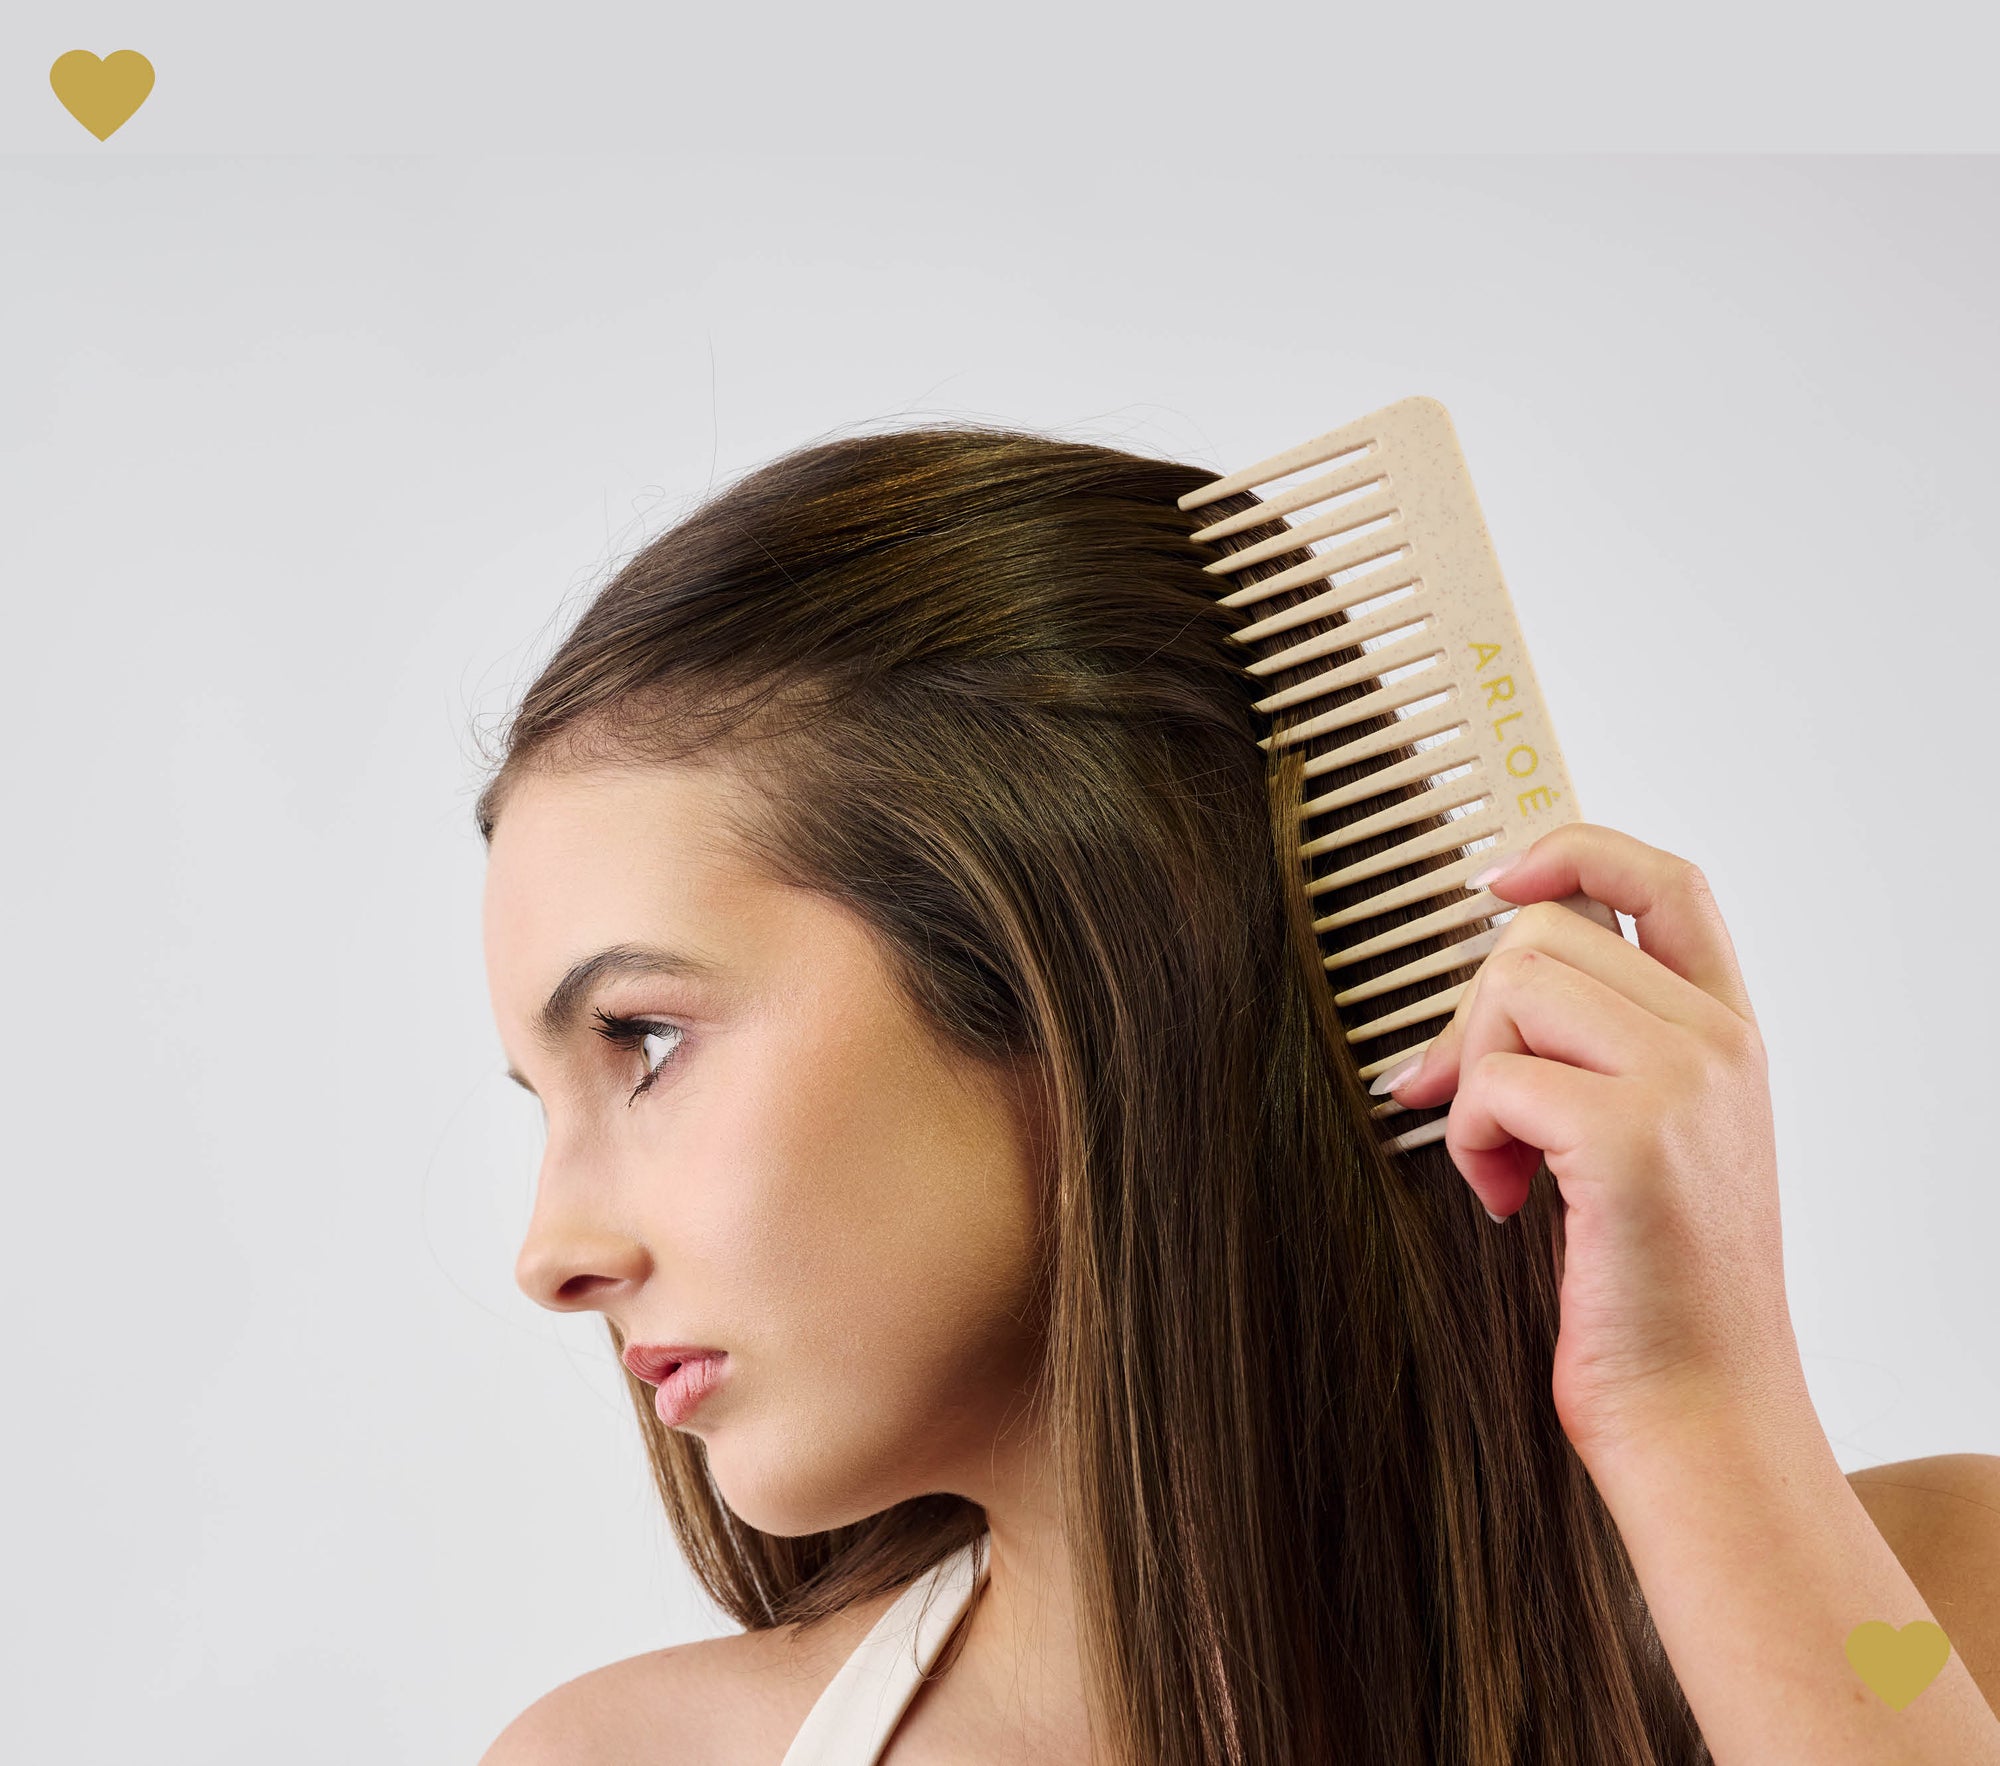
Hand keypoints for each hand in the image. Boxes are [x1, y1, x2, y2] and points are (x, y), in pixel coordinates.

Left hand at [1382, 824, 1809, 1468]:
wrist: (1700, 1414)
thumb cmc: (1651, 1292)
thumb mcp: (1637, 1148)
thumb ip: (1582, 1057)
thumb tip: (1451, 1018)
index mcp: (1730, 1035)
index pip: (1667, 882)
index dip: (1574, 850)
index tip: (1496, 878)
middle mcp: (1720, 1044)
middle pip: (1542, 936)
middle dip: (1475, 1017)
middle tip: (1470, 1106)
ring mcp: (1685, 1085)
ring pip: (1511, 989)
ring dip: (1472, 1081)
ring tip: (1506, 1165)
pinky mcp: (1630, 1139)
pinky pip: (1491, 1080)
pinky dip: (1469, 1141)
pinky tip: (1510, 1203)